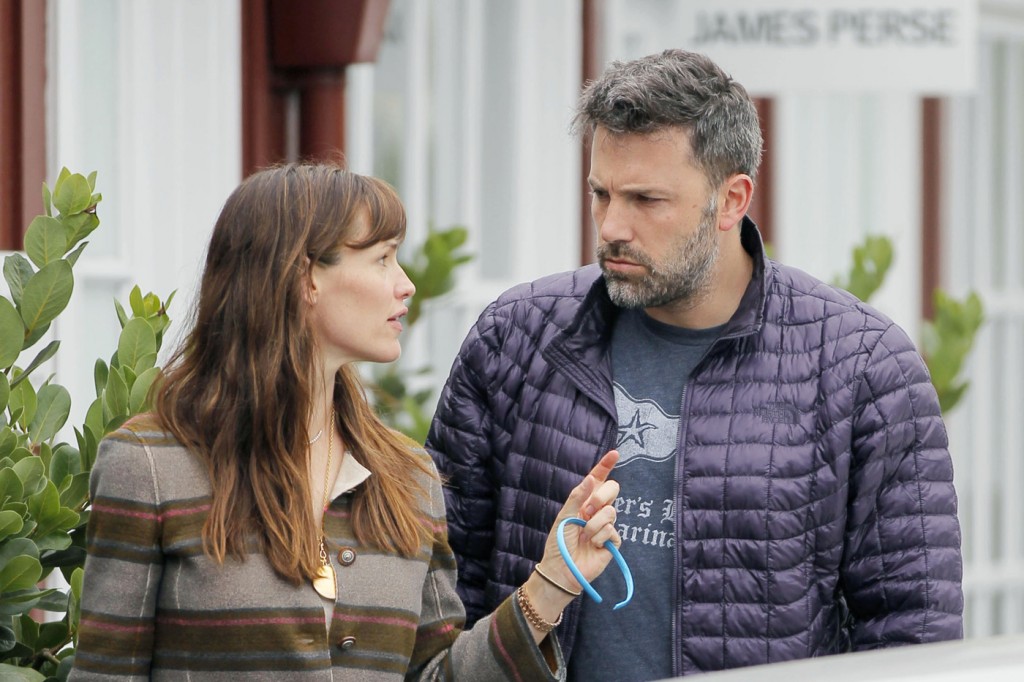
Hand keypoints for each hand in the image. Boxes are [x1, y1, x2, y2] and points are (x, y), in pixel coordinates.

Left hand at [537, 450, 620, 591]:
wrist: (562, 569)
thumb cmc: (559, 543)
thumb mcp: (564, 516)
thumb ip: (577, 497)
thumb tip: (591, 479)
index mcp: (584, 501)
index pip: (598, 479)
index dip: (606, 466)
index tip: (615, 453)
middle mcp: (597, 511)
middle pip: (612, 490)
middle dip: (600, 497)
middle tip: (587, 511)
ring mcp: (606, 525)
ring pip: (611, 512)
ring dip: (594, 524)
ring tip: (585, 535)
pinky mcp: (613, 541)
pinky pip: (612, 530)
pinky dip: (600, 537)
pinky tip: (592, 545)